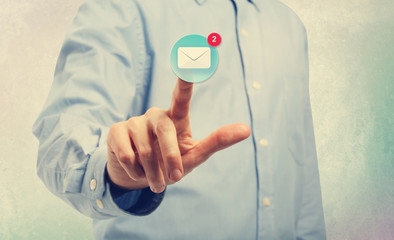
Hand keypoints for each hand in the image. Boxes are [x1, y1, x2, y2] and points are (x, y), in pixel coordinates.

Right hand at [106, 78, 250, 192]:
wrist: (139, 179)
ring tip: (154, 180)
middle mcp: (155, 116)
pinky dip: (133, 171)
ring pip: (144, 149)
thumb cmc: (170, 165)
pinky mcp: (116, 131)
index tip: (190, 59)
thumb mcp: (194, 156)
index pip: (182, 96)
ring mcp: (134, 122)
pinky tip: (135, 171)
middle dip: (170, 158)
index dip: (185, 79)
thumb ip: (217, 142)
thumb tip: (248, 129)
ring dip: (151, 173)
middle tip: (173, 179)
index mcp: (176, 119)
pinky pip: (126, 154)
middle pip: (165, 131)